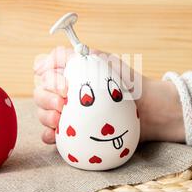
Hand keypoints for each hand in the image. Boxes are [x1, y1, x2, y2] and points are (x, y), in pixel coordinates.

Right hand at [33, 47, 185, 143]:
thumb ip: (81, 56)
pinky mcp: (73, 132)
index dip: (47, 75)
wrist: (151, 110)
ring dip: (46, 116)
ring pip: (43, 113)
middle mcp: (66, 92)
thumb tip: (52, 58)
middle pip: (40, 92)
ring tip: (61, 120)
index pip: (45, 70)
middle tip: (63, 103)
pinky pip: (51, 135)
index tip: (62, 84)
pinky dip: (49, 134)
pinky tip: (55, 134)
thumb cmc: (129, 83)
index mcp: (70, 73)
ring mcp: (69, 113)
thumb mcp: (106, 62)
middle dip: (46, 97)